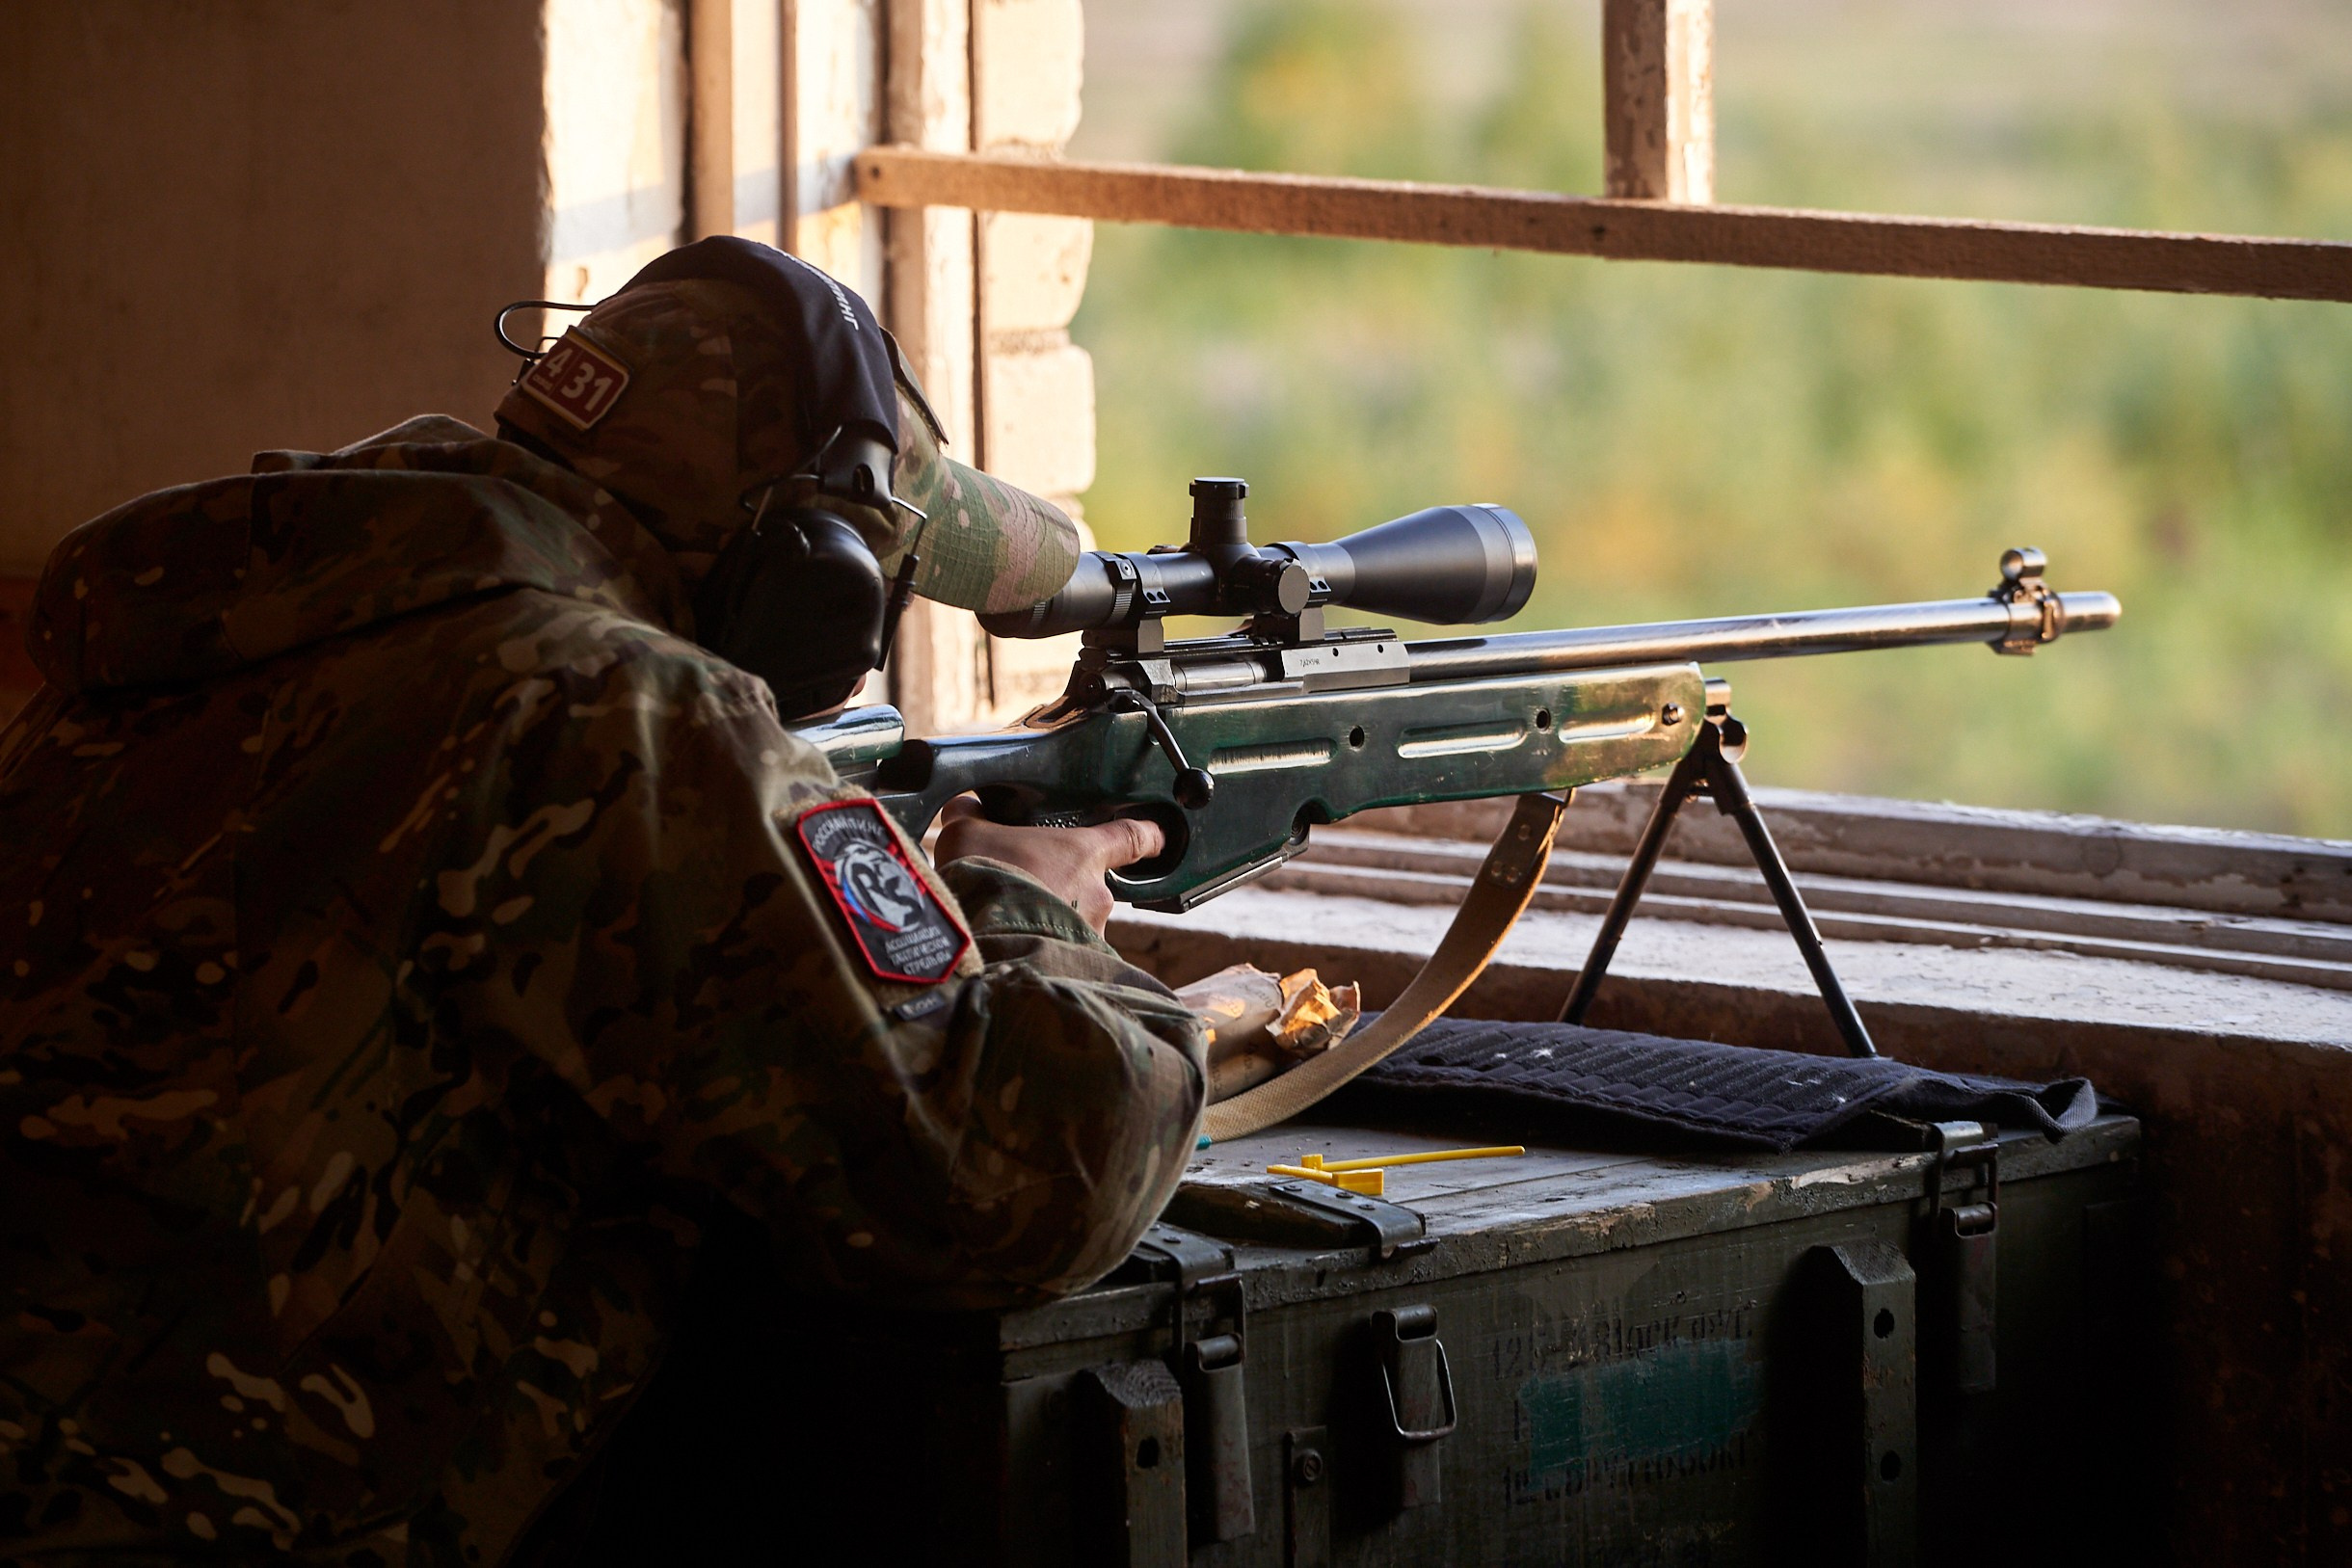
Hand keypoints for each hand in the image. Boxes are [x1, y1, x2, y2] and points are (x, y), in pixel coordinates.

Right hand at [935, 796, 1164, 934]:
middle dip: (1060, 888)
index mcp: (1083, 853)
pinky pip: (1063, 954)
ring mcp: (1090, 935)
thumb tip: (967, 807)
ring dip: (1050, 922)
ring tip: (1009, 924)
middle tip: (1023, 889)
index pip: (1132, 837)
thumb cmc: (983, 876)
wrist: (978, 938)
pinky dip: (1042, 949)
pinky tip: (1011, 949)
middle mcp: (1097, 894)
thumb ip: (972, 815)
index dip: (1147, 834)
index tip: (1156, 836)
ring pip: (1074, 923)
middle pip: (1089, 886)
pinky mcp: (1076, 968)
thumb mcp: (967, 832)